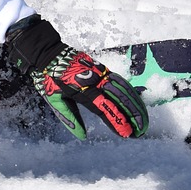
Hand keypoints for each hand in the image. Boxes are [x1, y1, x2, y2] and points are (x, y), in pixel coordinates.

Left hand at [6, 16, 148, 139]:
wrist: (47, 53)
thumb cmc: (49, 79)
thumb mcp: (55, 101)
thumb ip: (71, 119)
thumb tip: (83, 136)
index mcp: (83, 91)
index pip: (105, 109)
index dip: (118, 122)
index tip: (128, 134)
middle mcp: (95, 81)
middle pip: (120, 99)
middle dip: (133, 115)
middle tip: (141, 130)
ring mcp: (101, 73)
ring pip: (123, 89)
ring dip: (135, 104)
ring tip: (142, 119)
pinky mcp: (102, 68)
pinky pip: (119, 81)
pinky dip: (130, 92)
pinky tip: (135, 101)